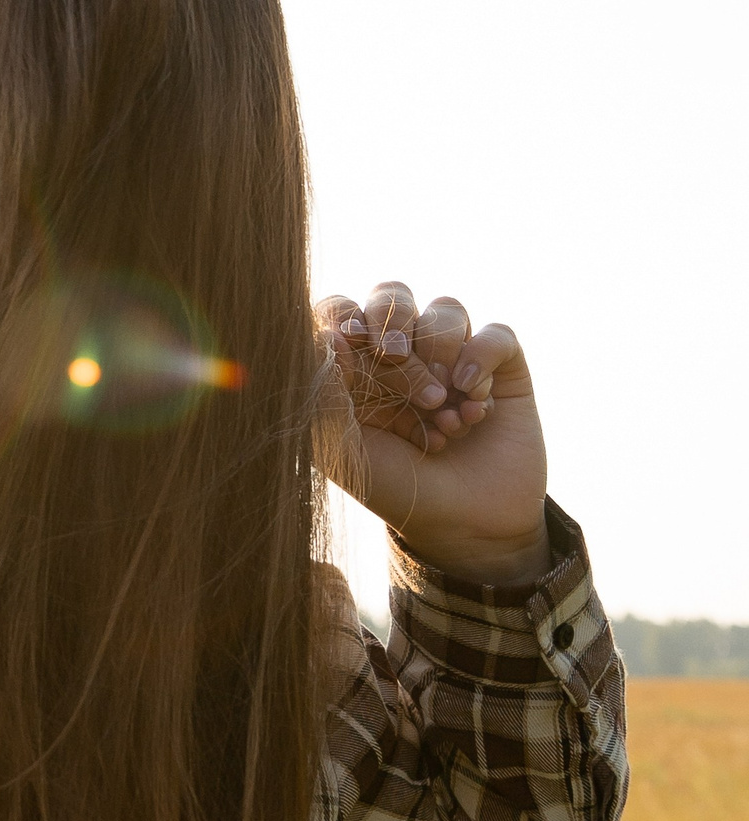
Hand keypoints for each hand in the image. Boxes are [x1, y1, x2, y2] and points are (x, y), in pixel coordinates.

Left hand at [317, 284, 549, 585]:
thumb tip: (321, 337)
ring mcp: (450, 356)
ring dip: (440, 355)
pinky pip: (495, 334)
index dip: (345, 317)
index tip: (352, 344)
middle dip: (395, 326)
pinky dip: (481, 361)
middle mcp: (400, 353)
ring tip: (441, 411)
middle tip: (400, 362)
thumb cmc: (391, 487)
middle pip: (391, 295)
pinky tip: (474, 405)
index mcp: (351, 367)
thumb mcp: (343, 451)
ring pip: (444, 309)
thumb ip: (323, 396)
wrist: (463, 524)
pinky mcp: (499, 366)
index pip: (340, 310)